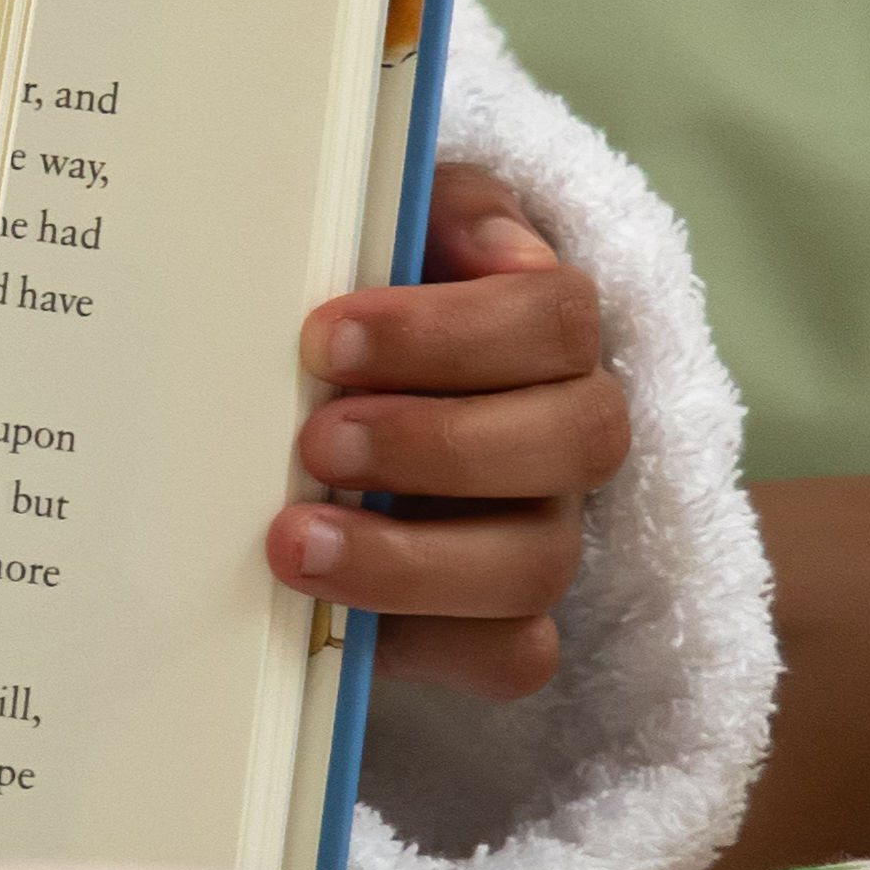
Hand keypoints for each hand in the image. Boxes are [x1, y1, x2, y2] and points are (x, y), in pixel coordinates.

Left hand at [265, 160, 628, 697]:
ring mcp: (549, 529)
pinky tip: (333, 616)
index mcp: (547, 324)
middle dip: (436, 442)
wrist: (331, 391)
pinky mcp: (510, 620)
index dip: (444, 333)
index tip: (323, 338)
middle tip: (316, 439)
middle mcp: (569, 430)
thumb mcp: (386, 232)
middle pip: (575, 441)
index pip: (553, 317)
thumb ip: (434, 212)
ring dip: (410, 557)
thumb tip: (487, 245)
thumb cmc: (362, 298)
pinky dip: (425, 638)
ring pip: (540, 562)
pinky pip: (514, 656)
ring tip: (294, 540)